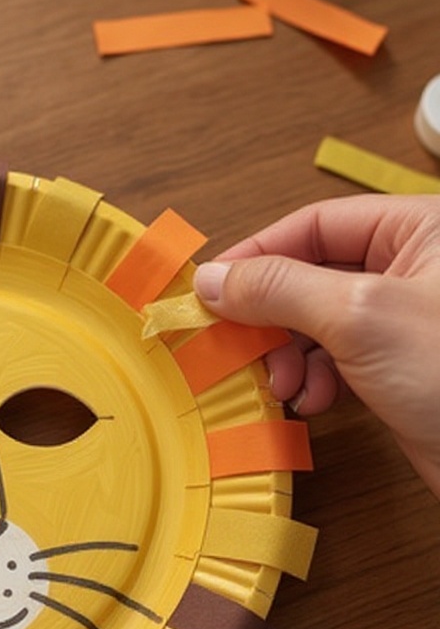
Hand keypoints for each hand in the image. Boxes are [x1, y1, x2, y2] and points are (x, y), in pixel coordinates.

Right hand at [193, 194, 439, 497]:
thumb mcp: (360, 316)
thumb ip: (280, 289)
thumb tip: (212, 278)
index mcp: (421, 230)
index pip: (317, 225)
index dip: (258, 254)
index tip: (209, 288)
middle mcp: (414, 268)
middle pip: (310, 275)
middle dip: (271, 317)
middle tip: (238, 346)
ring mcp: (406, 320)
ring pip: (317, 323)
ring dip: (288, 356)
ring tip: (284, 387)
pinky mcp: (402, 367)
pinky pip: (336, 360)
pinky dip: (315, 381)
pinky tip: (313, 403)